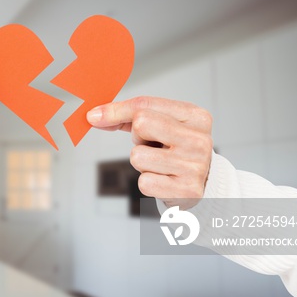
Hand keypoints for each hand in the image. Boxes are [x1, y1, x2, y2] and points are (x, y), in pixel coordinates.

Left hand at [86, 96, 212, 207]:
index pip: (145, 105)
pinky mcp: (186, 191)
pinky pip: (144, 182)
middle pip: (141, 124)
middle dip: (137, 137)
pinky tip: (164, 180)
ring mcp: (195, 166)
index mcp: (196, 117)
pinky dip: (148, 182)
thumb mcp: (161, 125)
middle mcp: (200, 140)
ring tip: (160, 164)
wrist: (201, 184)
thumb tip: (95, 116)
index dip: (115, 110)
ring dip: (141, 162)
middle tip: (150, 145)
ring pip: (138, 156)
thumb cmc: (175, 149)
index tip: (95, 116)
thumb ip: (128, 116)